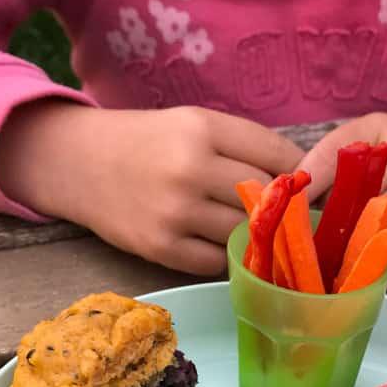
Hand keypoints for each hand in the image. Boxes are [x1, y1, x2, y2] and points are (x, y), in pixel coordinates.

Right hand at [0, 101, 303, 274]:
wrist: (78, 164)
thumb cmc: (147, 142)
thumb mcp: (192, 124)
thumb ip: (242, 146)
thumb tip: (300, 181)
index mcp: (202, 129)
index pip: (276, 154)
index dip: (299, 174)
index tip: (307, 185)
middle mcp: (189, 169)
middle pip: (265, 197)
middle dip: (283, 208)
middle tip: (293, 216)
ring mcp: (174, 212)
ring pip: (244, 232)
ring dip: (257, 235)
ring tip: (261, 232)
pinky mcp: (161, 247)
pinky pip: (217, 261)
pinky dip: (228, 257)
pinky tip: (225, 246)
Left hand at [299, 112, 386, 267]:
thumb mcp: (375, 151)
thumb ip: (333, 168)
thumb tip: (285, 202)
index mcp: (379, 130)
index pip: (329, 155)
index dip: (302, 187)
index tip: (283, 211)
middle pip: (349, 198)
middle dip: (324, 230)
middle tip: (304, 253)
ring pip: (371, 228)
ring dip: (347, 253)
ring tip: (330, 269)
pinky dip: (376, 265)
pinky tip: (364, 272)